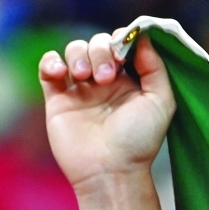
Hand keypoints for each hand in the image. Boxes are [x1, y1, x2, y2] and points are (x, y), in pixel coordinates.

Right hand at [40, 31, 174, 190]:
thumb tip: (142, 37)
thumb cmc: (138, 142)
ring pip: (74, 51)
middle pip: (97, 43)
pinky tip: (61, 73)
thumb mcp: (161, 102)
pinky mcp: (57, 100)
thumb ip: (155, 68)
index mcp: (129, 81)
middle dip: (101, 51)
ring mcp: (80, 90)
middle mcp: (104, 83)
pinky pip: (47, 68)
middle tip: (106, 77)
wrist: (110, 172)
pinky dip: (51, 61)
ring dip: (80, 55)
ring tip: (85, 77)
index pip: (121, 45)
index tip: (123, 55)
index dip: (121, 41)